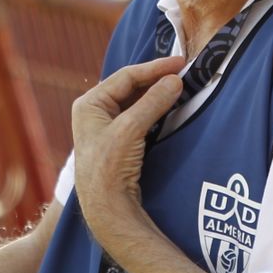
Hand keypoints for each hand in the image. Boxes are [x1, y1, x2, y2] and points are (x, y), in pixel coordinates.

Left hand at [70, 55, 185, 242]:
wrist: (106, 209)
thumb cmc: (109, 168)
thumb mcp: (130, 130)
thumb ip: (152, 102)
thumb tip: (175, 80)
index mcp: (89, 103)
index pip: (125, 76)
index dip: (154, 68)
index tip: (180, 62)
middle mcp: (95, 112)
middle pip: (130, 87)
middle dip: (156, 79)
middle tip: (183, 71)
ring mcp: (107, 126)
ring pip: (136, 101)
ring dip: (157, 94)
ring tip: (180, 85)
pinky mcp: (119, 141)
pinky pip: (140, 116)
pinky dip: (156, 109)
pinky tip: (170, 105)